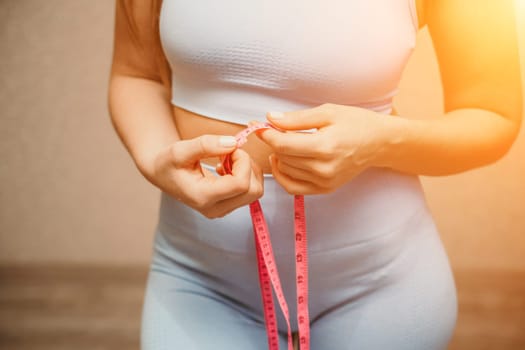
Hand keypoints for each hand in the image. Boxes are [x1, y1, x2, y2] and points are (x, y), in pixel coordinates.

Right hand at [143, 135, 263, 217]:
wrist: (162, 173)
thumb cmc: (168, 162)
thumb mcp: (180, 149)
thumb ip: (207, 144)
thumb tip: (234, 143)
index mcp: (203, 197)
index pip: (241, 184)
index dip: (242, 161)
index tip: (230, 147)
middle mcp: (215, 209)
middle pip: (253, 190)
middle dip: (247, 166)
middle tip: (229, 152)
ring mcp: (222, 210)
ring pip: (255, 191)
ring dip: (248, 170)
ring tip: (227, 159)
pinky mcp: (227, 206)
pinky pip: (250, 191)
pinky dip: (245, 175)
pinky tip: (227, 167)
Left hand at [256, 103, 390, 194]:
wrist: (379, 143)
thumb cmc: (356, 123)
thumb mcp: (327, 112)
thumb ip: (296, 119)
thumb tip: (270, 118)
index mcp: (325, 147)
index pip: (283, 145)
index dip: (266, 134)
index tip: (259, 125)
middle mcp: (324, 169)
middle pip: (283, 157)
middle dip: (274, 142)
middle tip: (274, 128)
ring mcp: (325, 182)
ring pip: (286, 171)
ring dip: (279, 156)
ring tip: (285, 142)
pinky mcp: (325, 189)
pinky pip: (293, 187)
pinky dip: (283, 175)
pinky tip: (283, 161)